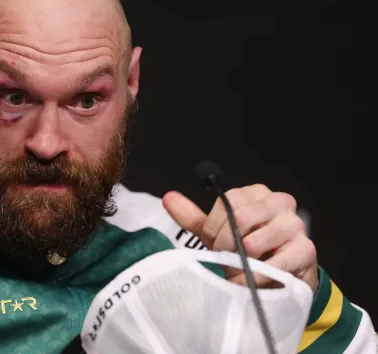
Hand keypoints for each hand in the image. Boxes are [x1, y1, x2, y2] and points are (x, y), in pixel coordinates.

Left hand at [162, 184, 318, 292]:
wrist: (282, 277)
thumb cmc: (248, 249)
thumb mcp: (218, 233)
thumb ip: (193, 217)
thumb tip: (168, 197)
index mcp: (256, 193)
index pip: (226, 203)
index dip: (213, 227)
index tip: (213, 244)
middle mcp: (279, 202)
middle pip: (238, 218)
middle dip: (224, 244)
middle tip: (224, 259)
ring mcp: (294, 225)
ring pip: (253, 241)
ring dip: (238, 263)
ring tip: (236, 270)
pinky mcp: (305, 250)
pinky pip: (273, 264)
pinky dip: (254, 277)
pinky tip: (248, 281)